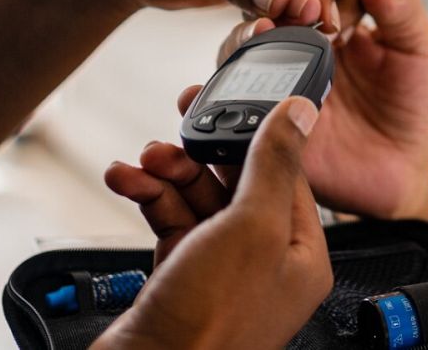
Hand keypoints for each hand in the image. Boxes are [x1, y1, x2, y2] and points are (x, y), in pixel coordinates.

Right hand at [94, 97, 331, 349]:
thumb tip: (302, 113)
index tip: (227, 105)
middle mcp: (265, 263)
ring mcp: (221, 271)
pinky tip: (126, 180)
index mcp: (302, 254)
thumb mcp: (251, 227)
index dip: (256, 136)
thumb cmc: (211, 322)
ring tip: (143, 160)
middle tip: (173, 131)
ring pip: (198, 200)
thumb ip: (275, 165)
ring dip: (167, 173)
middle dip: (201, 154)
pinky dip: (148, 197)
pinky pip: (169, 222)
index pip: (288, 174)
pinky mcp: (181, 278)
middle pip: (237, 183)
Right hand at [211, 0, 427, 218]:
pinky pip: (231, 106)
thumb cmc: (410, 101)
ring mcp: (275, 81)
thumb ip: (405, 13)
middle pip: (262, 11)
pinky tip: (209, 89)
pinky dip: (214, 97)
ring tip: (256, 31)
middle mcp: (294, 44)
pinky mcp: (262, 123)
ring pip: (240, 52)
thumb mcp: (418, 49)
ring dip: (241, 39)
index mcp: (327, 17)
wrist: (401, 168)